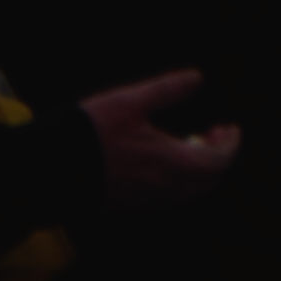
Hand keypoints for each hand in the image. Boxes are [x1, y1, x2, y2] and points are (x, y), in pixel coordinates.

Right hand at [80, 70, 240, 209]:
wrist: (49, 170)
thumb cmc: (89, 133)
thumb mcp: (130, 101)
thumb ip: (166, 90)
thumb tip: (197, 77)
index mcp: (170, 163)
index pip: (218, 163)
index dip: (231, 146)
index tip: (231, 127)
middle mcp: (162, 187)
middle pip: (207, 181)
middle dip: (218, 157)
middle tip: (215, 131)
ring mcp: (146, 199)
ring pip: (188, 191)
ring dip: (200, 168)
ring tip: (192, 140)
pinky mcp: (130, 203)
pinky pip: (169, 195)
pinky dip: (180, 177)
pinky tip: (166, 156)